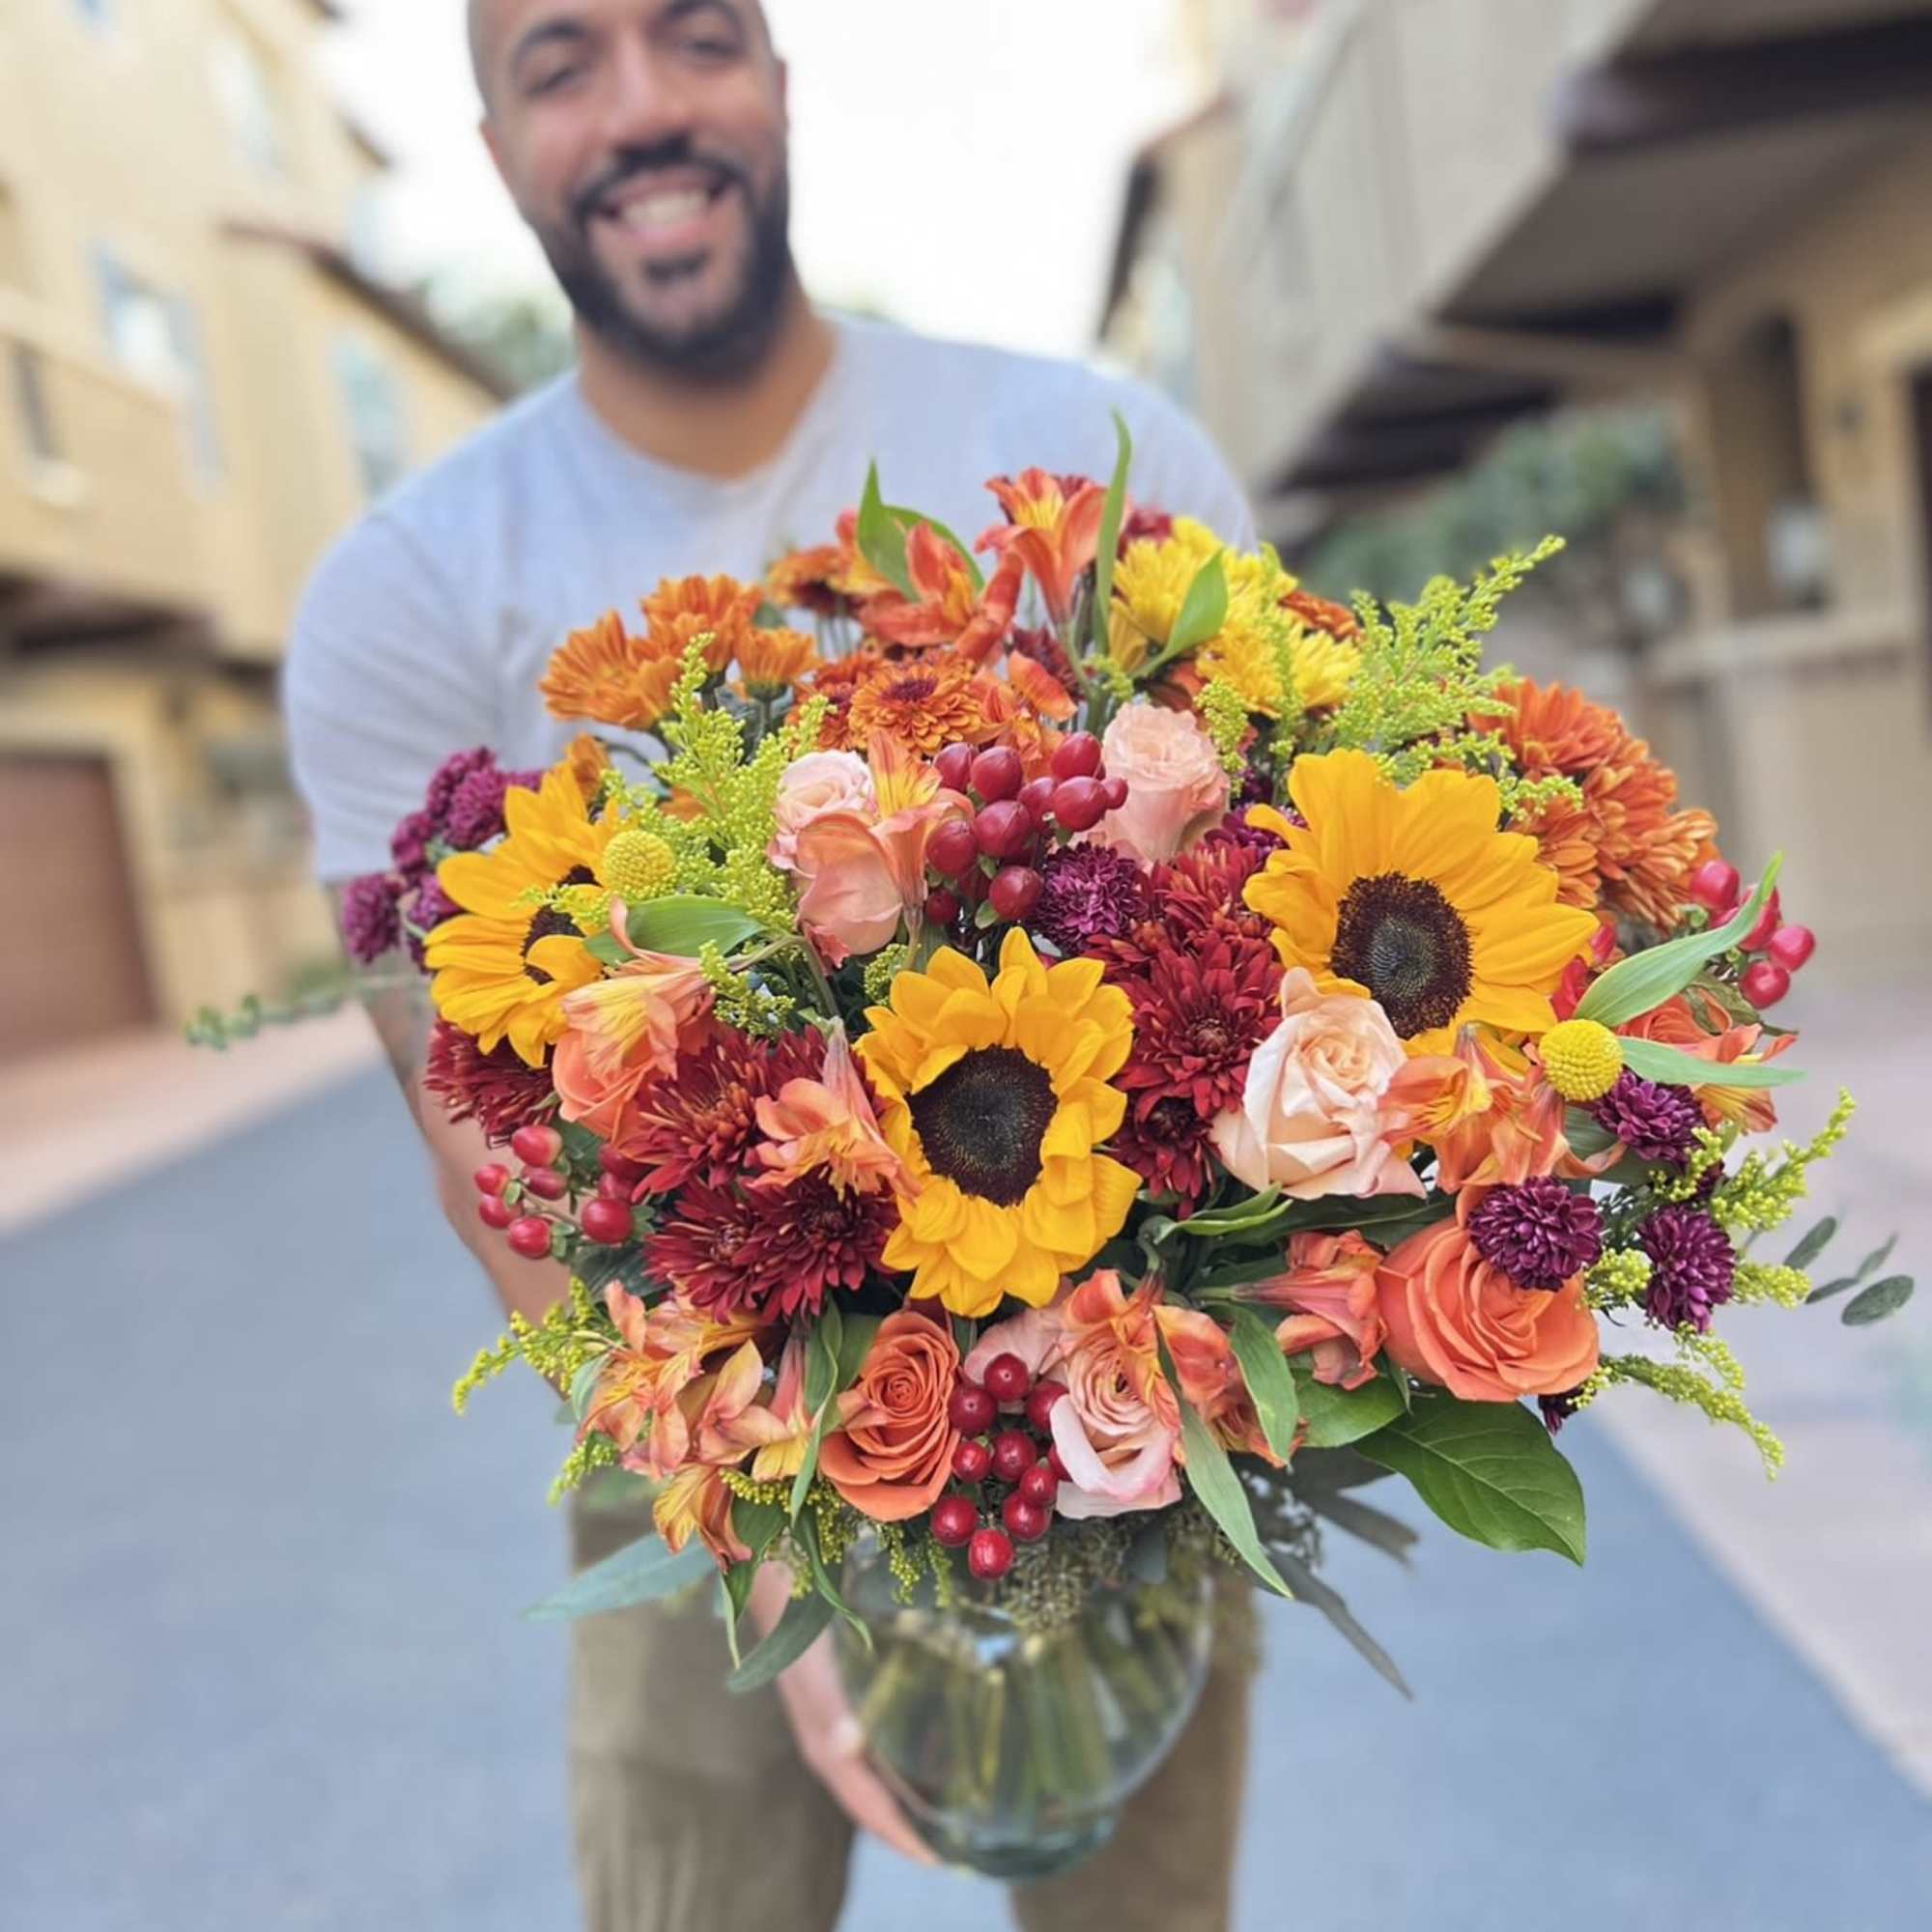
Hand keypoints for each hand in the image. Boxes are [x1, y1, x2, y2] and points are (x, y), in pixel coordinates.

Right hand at [748, 1563, 935, 1865]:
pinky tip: (924, 1755)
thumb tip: (847, 1749)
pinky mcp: (841, 1703)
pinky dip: (898, 1767)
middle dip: (907, 1828)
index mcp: (827, 1746)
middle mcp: (831, 1744)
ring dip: (904, 1800)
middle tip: (958, 1846)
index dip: (901, 1836)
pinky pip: (874, 1751)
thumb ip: (830, 1708)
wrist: (785, 1585)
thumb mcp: (817, 1668)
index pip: (869, 1807)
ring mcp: (834, 1725)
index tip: (941, 1860)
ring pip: (872, 1778)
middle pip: (871, 1801)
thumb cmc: (804, 1629)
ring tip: (948, 1813)